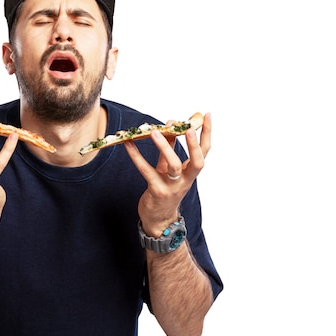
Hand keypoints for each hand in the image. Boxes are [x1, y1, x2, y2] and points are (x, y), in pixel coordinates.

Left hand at [124, 113, 210, 236]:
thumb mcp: (170, 170)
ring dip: (165, 147)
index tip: (207, 116)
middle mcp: (185, 180)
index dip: (207, 134)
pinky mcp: (157, 192)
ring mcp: (172, 187)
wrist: (158, 220)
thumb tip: (170, 127)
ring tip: (155, 131)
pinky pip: (147, 171)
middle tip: (188, 128)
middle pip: (196, 162)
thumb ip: (170, 150)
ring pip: (173, 166)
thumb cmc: (165, 190)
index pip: (204, 151)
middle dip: (194, 145)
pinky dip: (137, 157)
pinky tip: (129, 145)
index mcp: (191, 172)